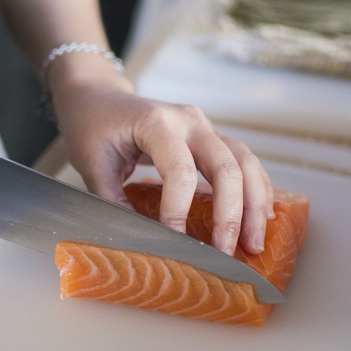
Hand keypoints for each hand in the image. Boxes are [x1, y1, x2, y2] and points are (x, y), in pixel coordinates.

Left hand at [52, 73, 273, 255]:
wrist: (100, 97)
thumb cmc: (92, 127)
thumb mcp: (91, 165)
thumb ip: (112, 201)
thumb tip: (139, 242)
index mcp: (156, 123)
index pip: (179, 171)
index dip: (179, 210)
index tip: (175, 243)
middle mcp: (188, 120)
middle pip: (226, 166)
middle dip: (231, 214)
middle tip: (228, 253)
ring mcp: (204, 125)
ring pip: (245, 161)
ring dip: (254, 203)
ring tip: (255, 242)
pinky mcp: (210, 135)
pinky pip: (243, 160)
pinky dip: (255, 188)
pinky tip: (259, 217)